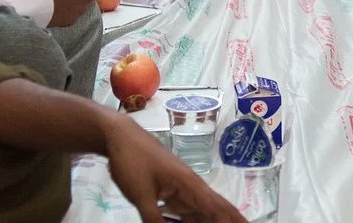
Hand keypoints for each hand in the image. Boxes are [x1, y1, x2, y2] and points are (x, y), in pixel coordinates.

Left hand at [103, 117, 246, 222]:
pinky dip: (192, 220)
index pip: (216, 206)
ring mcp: (179, 188)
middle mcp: (189, 186)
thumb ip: (153, 219)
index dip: (232, 219)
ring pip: (201, 211)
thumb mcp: (140, 194)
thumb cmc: (132, 160)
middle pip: (214, 208)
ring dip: (211, 221)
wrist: (120, 138)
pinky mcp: (168, 190)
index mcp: (188, 183)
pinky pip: (186, 210)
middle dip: (229, 220)